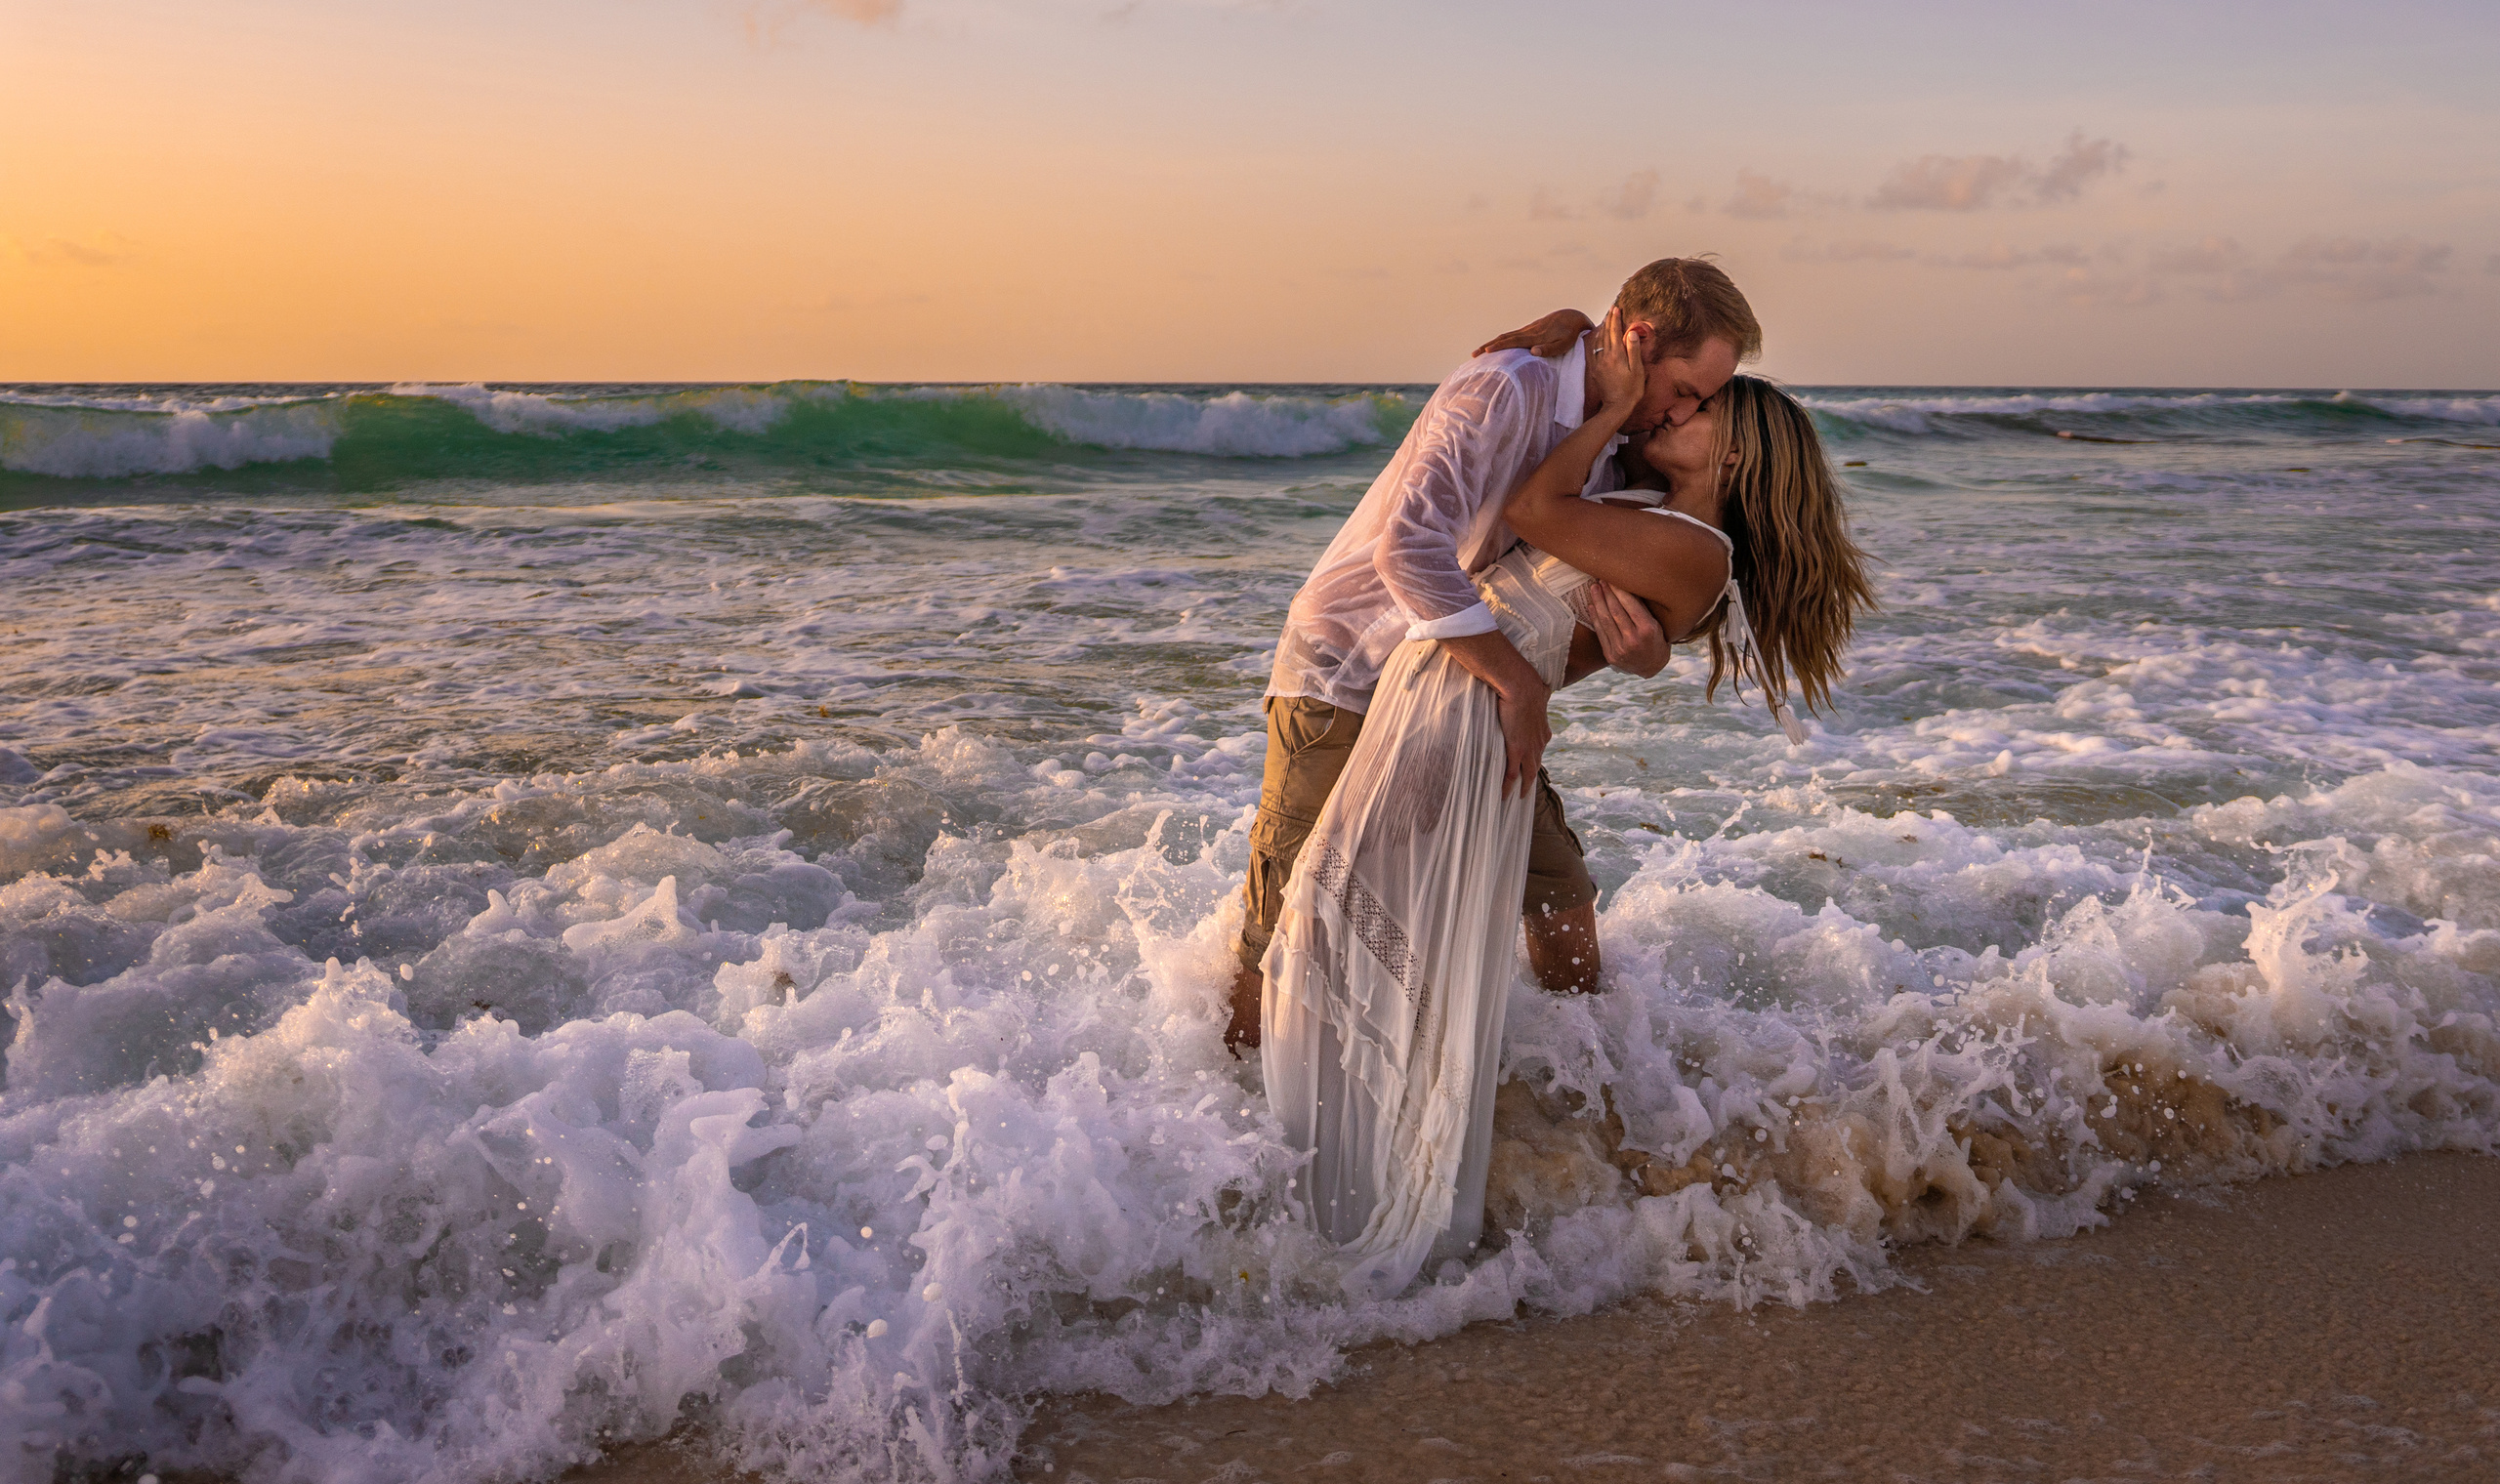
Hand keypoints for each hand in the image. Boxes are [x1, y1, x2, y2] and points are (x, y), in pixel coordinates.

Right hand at [1474, 308, 1594, 358]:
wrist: (1572, 317)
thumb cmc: (1570, 335)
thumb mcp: (1564, 344)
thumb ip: (1550, 349)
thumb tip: (1533, 351)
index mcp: (1534, 336)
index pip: (1513, 341)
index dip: (1499, 347)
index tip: (1486, 352)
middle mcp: (1528, 332)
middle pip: (1504, 338)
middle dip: (1488, 346)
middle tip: (1474, 355)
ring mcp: (1527, 330)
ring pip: (1506, 336)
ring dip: (1492, 343)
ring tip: (1480, 352)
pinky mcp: (1529, 330)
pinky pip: (1511, 336)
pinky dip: (1500, 341)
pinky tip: (1495, 346)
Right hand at [1494, 678, 1552, 798]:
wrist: (1521, 686)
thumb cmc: (1527, 685)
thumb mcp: (1539, 692)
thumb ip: (1541, 695)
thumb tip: (1545, 688)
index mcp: (1544, 731)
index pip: (1539, 749)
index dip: (1534, 758)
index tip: (1529, 765)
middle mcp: (1540, 743)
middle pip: (1535, 766)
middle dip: (1530, 779)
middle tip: (1525, 791)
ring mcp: (1529, 749)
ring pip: (1527, 774)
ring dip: (1522, 788)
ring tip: (1516, 797)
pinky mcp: (1517, 750)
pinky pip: (1511, 774)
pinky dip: (1508, 786)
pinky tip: (1503, 795)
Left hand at [1587, 582, 1668, 677]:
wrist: (1651, 666)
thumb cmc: (1656, 640)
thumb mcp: (1656, 623)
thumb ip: (1641, 608)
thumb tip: (1626, 584)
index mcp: (1648, 630)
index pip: (1630, 605)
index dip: (1619, 590)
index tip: (1613, 578)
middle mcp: (1633, 640)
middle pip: (1615, 611)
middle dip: (1607, 593)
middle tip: (1601, 579)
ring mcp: (1620, 649)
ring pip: (1605, 620)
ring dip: (1598, 601)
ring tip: (1594, 588)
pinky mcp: (1610, 655)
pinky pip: (1600, 632)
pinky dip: (1595, 617)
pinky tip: (1592, 605)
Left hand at [1588, 305, 1646, 415]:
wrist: (1616, 407)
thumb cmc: (1631, 390)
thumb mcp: (1637, 370)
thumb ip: (1633, 350)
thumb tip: (1630, 332)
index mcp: (1616, 355)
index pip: (1615, 332)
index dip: (1615, 319)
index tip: (1616, 308)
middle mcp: (1605, 357)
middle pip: (1605, 333)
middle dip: (1608, 320)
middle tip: (1611, 309)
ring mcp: (1598, 363)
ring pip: (1599, 340)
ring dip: (1602, 328)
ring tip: (1606, 319)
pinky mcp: (1595, 370)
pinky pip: (1594, 350)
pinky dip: (1596, 340)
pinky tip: (1598, 337)